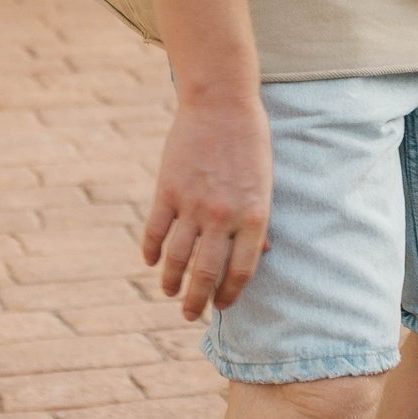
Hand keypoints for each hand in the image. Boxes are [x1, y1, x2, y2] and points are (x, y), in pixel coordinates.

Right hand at [141, 94, 272, 321]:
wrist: (221, 103)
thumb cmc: (250, 143)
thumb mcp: (265, 183)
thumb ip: (259, 221)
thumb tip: (262, 255)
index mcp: (254, 216)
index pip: (241, 272)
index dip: (229, 295)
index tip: (221, 306)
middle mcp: (223, 216)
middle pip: (205, 274)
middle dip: (196, 302)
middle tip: (191, 315)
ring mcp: (192, 204)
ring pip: (176, 260)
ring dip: (171, 283)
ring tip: (170, 292)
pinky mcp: (167, 191)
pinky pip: (155, 232)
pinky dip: (152, 252)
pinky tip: (153, 262)